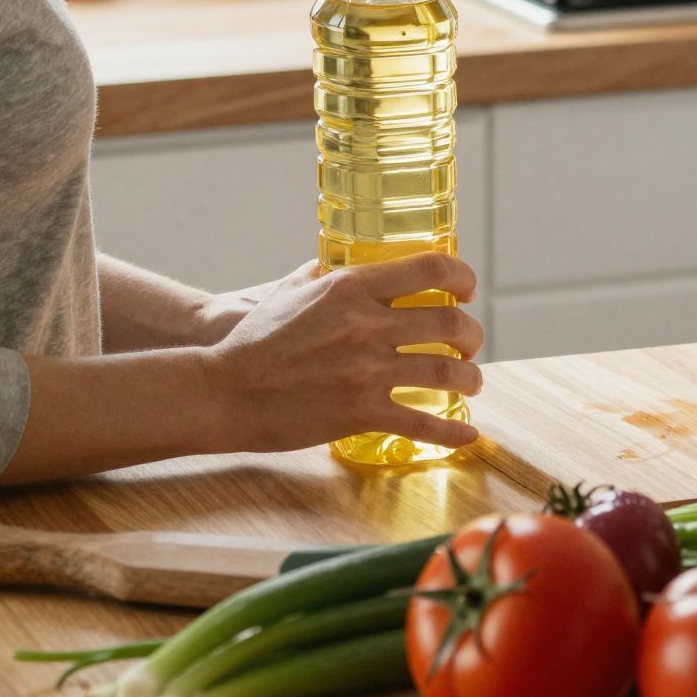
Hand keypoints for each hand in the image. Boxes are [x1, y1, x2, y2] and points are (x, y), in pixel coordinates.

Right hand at [207, 253, 484, 452]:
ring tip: (471, 381)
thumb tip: (341, 262)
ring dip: (469, 377)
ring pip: (445, 371)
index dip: (461, 276)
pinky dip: (452, 431)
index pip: (430, 268)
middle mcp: (367, 325)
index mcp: (352, 287)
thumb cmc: (255, 340)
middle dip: (471, 334)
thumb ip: (324, 274)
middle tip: (470, 343)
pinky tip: (468, 433)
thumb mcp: (291, 290)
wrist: (225, 392)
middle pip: (449, 322)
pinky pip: (421, 423)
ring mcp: (366, 371)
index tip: (467, 289)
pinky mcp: (360, 413)